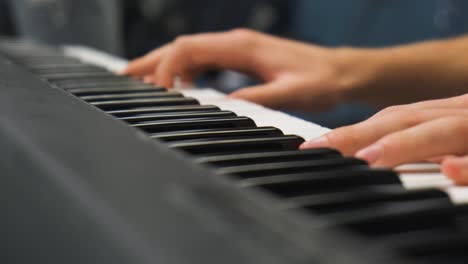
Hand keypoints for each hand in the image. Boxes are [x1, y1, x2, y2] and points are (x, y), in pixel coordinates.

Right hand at [123, 29, 361, 110]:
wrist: (343, 72)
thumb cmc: (321, 80)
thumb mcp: (289, 94)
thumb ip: (254, 99)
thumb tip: (219, 108)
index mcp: (241, 47)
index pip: (188, 49)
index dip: (165, 68)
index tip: (157, 94)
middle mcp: (236, 42)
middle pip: (182, 46)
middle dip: (151, 61)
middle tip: (124, 77)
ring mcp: (239, 48)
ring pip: (191, 52)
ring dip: (165, 65)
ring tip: (142, 82)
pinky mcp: (244, 57)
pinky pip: (205, 60)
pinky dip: (185, 70)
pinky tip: (179, 84)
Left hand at [300, 94, 467, 184]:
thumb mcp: (455, 140)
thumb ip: (424, 146)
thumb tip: (376, 160)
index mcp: (442, 116)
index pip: (391, 120)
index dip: (350, 132)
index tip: (310, 148)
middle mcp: (459, 116)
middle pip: (405, 121)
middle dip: (357, 134)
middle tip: (315, 150)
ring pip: (444, 131)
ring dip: (403, 144)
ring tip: (365, 158)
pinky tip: (450, 169)